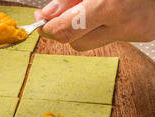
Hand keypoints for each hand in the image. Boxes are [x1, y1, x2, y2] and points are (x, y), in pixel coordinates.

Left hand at [34, 0, 154, 50]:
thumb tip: (47, 15)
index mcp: (110, 6)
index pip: (64, 31)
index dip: (47, 28)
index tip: (39, 21)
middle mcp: (124, 23)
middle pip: (76, 43)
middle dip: (64, 30)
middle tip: (59, 14)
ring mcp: (136, 32)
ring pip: (94, 42)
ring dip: (85, 28)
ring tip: (92, 6)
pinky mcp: (144, 34)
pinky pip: (113, 35)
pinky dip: (106, 24)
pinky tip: (114, 8)